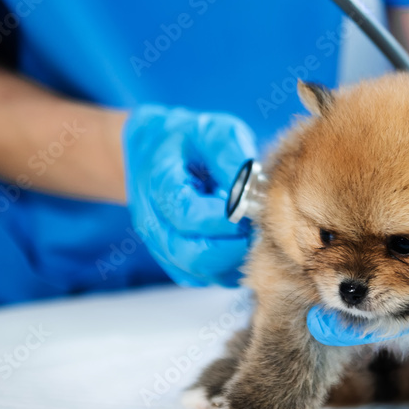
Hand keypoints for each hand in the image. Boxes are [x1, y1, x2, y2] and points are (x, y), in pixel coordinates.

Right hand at [123, 105, 256, 286]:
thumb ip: (230, 155)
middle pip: (190, 253)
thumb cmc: (188, 140)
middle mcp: (152, 220)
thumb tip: (252, 187)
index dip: (224, 219)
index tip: (251, 208)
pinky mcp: (172, 259)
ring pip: (197, 272)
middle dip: (233, 247)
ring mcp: (159, 243)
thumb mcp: (212, 130)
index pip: (187, 214)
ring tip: (250, 234)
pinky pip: (200, 278)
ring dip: (232, 260)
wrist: (152, 150)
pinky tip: (239, 245)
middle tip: (257, 228)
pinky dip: (225, 269)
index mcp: (158, 183)